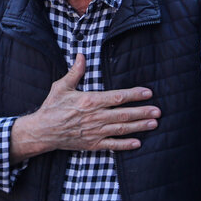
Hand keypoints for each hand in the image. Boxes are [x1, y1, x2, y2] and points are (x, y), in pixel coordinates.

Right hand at [10, 54, 159, 161]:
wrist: (42, 131)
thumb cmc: (51, 107)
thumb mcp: (61, 86)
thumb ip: (75, 72)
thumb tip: (82, 55)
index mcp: (90, 101)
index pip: (117, 97)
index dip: (134, 95)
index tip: (148, 93)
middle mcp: (95, 117)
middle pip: (124, 114)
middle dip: (143, 112)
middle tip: (158, 111)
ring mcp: (95, 132)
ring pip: (122, 129)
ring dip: (139, 127)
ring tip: (154, 124)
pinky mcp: (92, 144)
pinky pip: (112, 145)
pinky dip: (125, 145)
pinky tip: (138, 143)